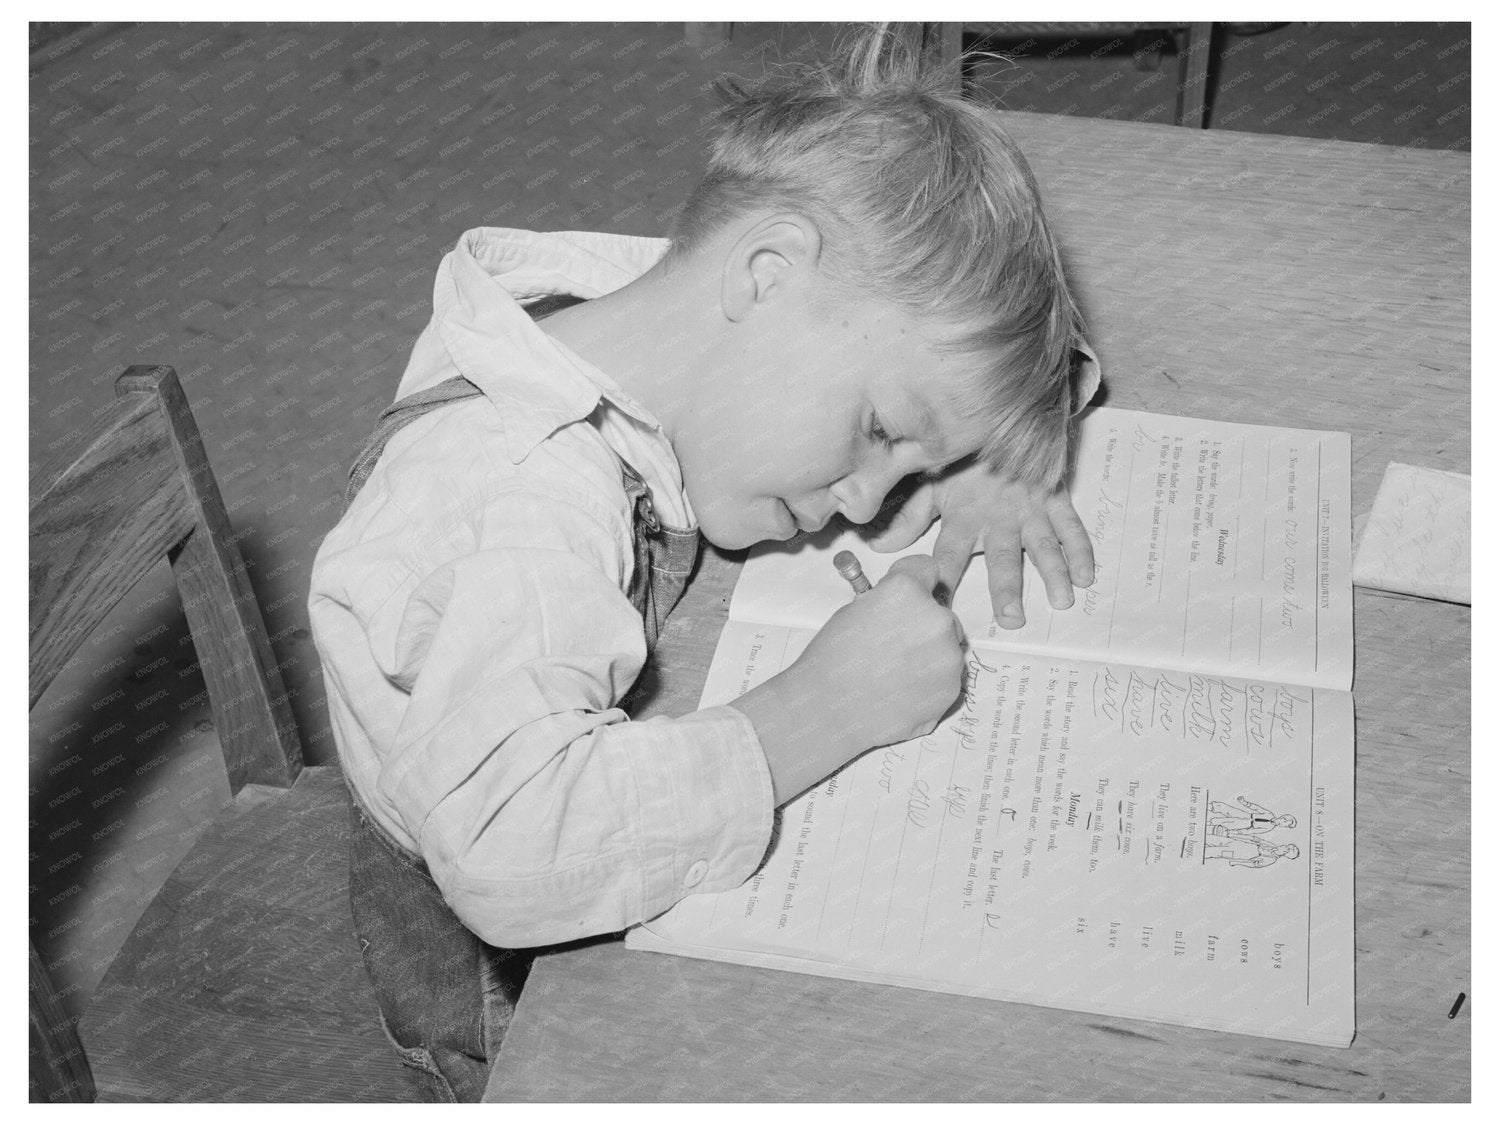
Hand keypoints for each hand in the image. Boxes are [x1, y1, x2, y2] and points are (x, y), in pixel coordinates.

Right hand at [731, 555, 963, 804]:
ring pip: (946, 647)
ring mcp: (948, 657)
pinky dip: (929, 682)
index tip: (905, 594)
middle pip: (941, 612)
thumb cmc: (831, 661)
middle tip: (893, 643)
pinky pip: (945, 677)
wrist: (827, 712)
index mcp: (907, 591)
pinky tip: (899, 690)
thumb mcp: (853, 610)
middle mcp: (936, 619)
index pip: (928, 569)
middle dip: (923, 623)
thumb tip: (905, 604)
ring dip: (928, 653)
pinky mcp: (951, 690)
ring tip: (893, 672)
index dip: (914, 581)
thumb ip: (889, 601)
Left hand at [866, 460, 1094, 628]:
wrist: (999, 418)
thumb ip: (907, 518)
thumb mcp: (929, 485)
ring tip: (1061, 601)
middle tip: (1011, 619)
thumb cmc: (961, 461)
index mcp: (963, 516)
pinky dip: (1081, 550)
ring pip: (1042, 545)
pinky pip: (1070, 526)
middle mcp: (997, 517)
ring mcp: (1029, 509)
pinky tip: (1086, 576)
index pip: (949, 555)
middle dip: (1006, 589)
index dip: (942, 581)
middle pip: (1002, 558)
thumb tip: (877, 547)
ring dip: (1054, 573)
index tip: (939, 609)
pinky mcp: (1054, 499)